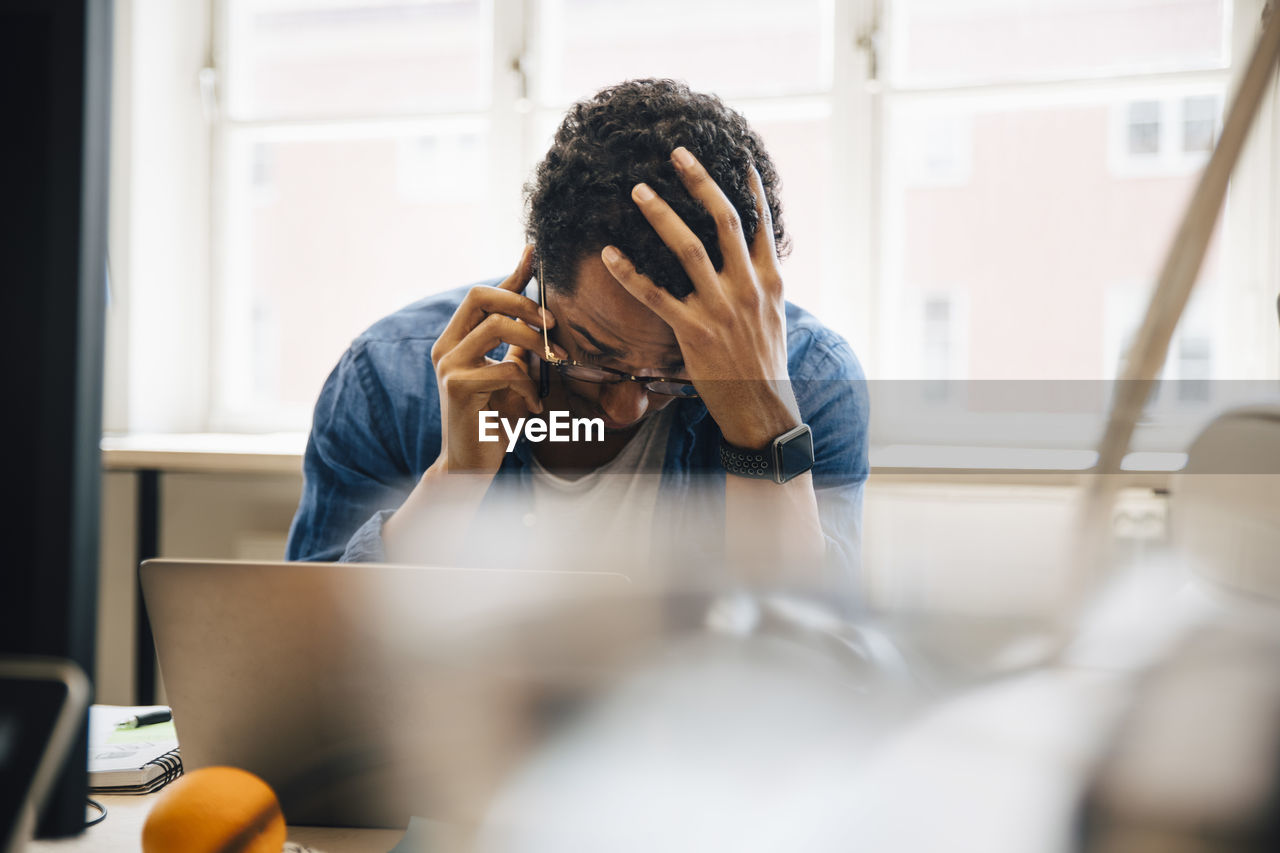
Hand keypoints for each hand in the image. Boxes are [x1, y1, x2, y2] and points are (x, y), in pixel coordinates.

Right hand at [429, 245, 562, 473]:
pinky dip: (527, 385)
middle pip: (480, 295)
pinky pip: (504, 369)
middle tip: (553, 323)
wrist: (470, 466)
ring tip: (553, 361)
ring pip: (496, 328)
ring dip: (533, 341)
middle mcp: (445, 347)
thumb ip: (517, 346)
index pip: (482, 295)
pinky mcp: (456, 386)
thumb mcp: (510, 375)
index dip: (511, 274)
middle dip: (522, 302)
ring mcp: (448, 365)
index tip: (534, 254)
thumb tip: (539, 315)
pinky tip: (532, 407)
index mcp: (456, 340)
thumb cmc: (494, 420)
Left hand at [601, 147, 799, 448]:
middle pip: (723, 220)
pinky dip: (630, 273)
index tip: (737, 156)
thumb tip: (754, 251)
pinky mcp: (694, 333)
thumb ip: (761, 280)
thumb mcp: (773, 315)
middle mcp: (748, 287)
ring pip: (688, 249)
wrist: (762, 409)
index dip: (749, 187)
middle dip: (700, 182)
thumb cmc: (763, 362)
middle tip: (677, 153)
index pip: (760, 222)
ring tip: (638, 190)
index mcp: (770, 279)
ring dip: (661, 215)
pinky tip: (609, 253)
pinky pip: (655, 296)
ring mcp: (720, 309)